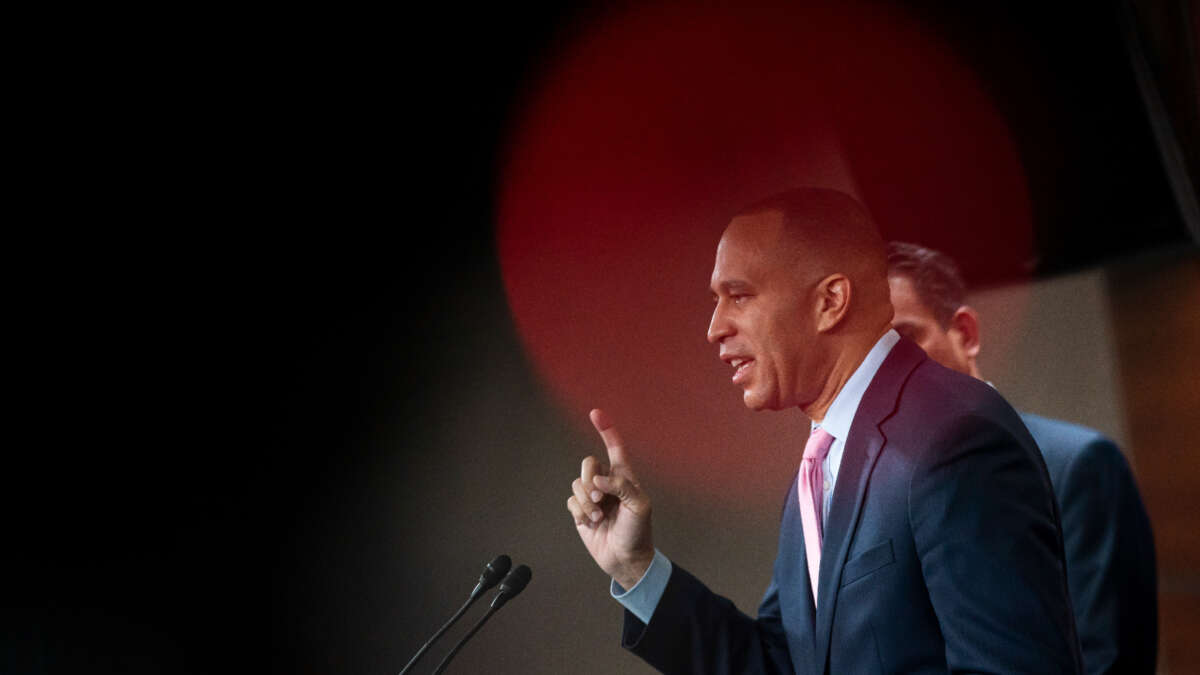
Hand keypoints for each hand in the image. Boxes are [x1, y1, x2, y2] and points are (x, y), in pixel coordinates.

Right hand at [566, 408, 653, 589]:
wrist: (625, 558)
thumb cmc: (638, 531)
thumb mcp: (640, 506)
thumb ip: (621, 487)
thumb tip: (597, 480)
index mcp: (624, 477)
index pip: (615, 447)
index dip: (606, 429)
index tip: (595, 413)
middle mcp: (607, 483)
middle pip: (588, 463)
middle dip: (590, 480)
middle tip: (599, 498)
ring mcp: (593, 497)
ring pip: (577, 484)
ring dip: (586, 503)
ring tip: (599, 517)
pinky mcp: (581, 511)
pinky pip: (571, 501)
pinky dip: (580, 512)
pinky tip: (591, 523)